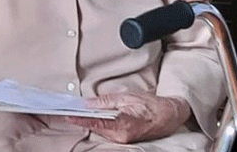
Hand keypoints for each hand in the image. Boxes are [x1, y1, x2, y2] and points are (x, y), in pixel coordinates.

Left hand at [66, 92, 190, 143]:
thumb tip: (89, 103)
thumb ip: (106, 101)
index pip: (96, 123)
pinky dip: (99, 124)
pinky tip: (93, 117)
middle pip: (96, 127)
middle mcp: (121, 136)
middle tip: (69, 110)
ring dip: (90, 121)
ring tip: (78, 112)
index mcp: (122, 125)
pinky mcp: (124, 138)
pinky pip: (107, 131)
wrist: (168, 116)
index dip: (80, 119)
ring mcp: (123, 139)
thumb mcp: (127, 97)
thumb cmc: (150, 105)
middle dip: (83, 119)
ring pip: (101, 130)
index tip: (68, 115)